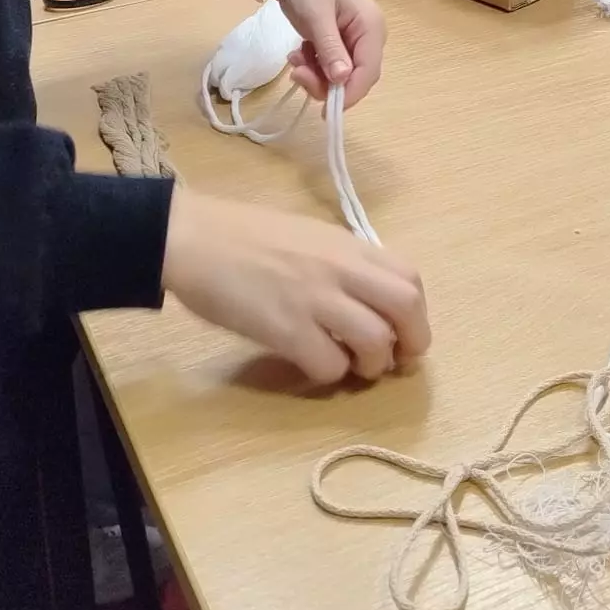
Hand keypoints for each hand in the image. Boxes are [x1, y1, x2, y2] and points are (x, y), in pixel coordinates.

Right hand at [161, 190, 429, 382]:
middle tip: (395, 361)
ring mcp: (315, 299)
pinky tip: (314, 366)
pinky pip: (329, 364)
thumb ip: (341, 263)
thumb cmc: (243, 235)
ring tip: (353, 367)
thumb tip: (367, 298)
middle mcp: (340, 269)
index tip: (405, 333)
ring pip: (376, 341)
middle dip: (412, 342)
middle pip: (406, 306)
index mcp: (346, 245)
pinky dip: (330, 374)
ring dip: (372, 365)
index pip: (409, 277)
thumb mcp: (307, 237)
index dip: (417, 313)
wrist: (193, 238)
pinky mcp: (286, 329)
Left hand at [255, 0, 383, 109]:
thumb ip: (330, 48)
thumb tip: (343, 80)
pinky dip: (313, 66)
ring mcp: (352, 40)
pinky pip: (330, 67)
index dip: (349, 94)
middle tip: (297, 72)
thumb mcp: (316, 15)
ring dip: (316, 74)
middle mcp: (367, 37)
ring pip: (340, 76)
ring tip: (295, 56)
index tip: (325, 109)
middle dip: (326, 82)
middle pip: (354, 77)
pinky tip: (299, 52)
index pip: (368, 72)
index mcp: (370, 27)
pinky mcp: (337, 42)